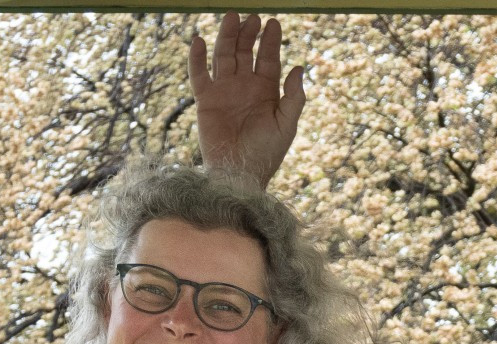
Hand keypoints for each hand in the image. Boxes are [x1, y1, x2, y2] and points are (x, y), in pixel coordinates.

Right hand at [189, 13, 304, 187]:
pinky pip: (199, 74)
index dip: (270, 42)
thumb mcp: (287, 125)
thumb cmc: (266, 153)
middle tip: (252, 17)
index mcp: (266, 91)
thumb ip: (294, 97)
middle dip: (249, 34)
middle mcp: (245, 87)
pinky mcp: (205, 100)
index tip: (273, 23)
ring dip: (227, 37)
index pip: (269, 59)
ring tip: (231, 18)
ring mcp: (224, 91)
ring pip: (224, 57)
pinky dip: (197, 58)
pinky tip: (198, 40)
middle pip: (245, 52)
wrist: (240, 173)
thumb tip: (299, 66)